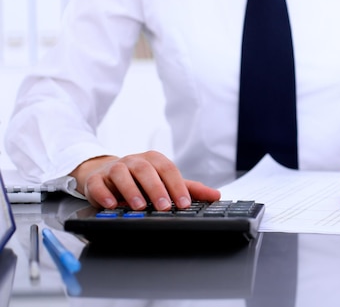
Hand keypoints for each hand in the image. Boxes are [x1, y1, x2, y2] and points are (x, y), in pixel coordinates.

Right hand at [70, 150, 220, 210]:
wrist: (106, 172)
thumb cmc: (141, 179)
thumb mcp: (165, 181)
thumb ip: (189, 188)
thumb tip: (215, 195)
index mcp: (153, 160)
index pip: (168, 169)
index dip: (177, 186)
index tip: (184, 203)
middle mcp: (134, 161)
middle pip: (146, 170)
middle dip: (156, 188)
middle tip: (164, 206)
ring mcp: (114, 168)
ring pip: (122, 175)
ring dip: (131, 191)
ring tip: (140, 207)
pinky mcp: (95, 179)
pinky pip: (98, 184)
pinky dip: (104, 194)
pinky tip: (112, 205)